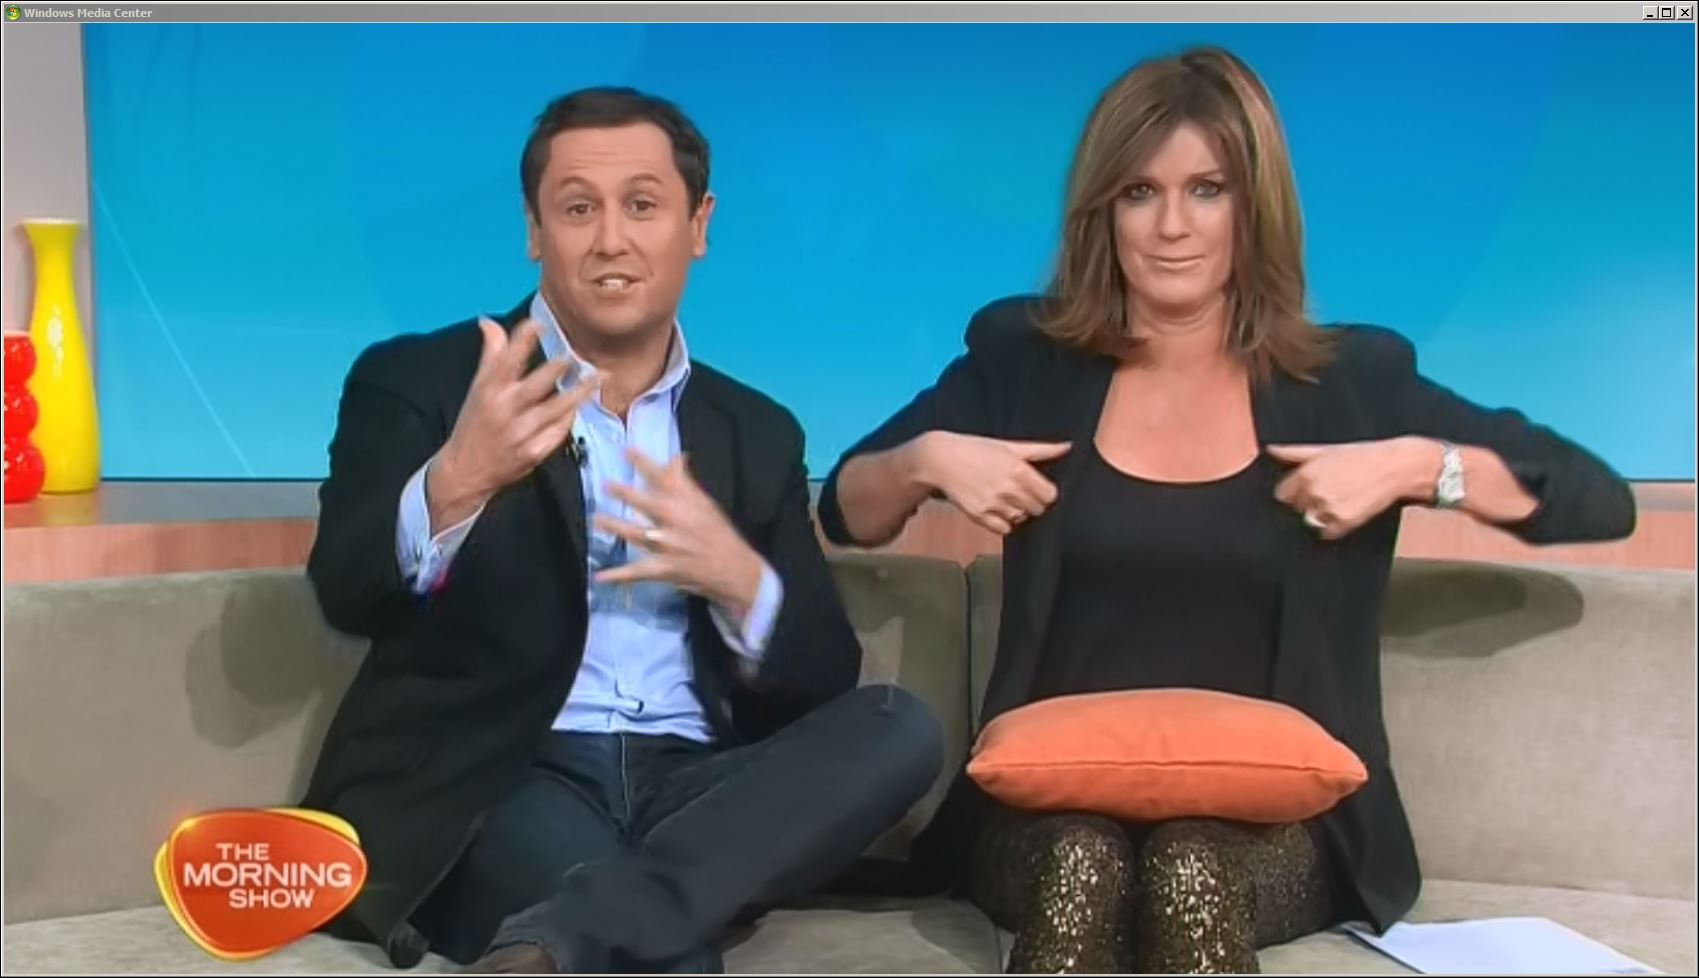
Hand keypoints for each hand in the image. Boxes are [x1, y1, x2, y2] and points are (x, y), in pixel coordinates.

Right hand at [428, 318, 601, 528]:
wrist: (466, 471)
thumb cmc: (475, 423)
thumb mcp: (477, 388)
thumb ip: (490, 355)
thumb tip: (488, 322)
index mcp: (488, 391)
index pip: (505, 361)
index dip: (521, 341)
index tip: (537, 323)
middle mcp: (504, 410)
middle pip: (535, 386)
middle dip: (556, 369)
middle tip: (574, 355)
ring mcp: (519, 433)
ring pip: (555, 409)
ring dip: (578, 393)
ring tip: (598, 377)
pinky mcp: (532, 453)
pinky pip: (557, 432)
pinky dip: (569, 418)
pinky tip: (578, 406)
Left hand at [593, 448, 764, 617]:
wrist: (734, 567)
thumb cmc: (718, 534)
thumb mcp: (706, 503)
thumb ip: (685, 482)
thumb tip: (677, 457)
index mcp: (685, 501)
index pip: (661, 475)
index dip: (641, 461)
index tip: (625, 450)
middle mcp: (673, 519)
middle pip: (643, 502)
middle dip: (623, 492)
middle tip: (606, 484)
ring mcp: (665, 544)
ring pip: (633, 533)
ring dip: (613, 526)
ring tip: (596, 520)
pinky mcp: (662, 567)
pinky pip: (635, 572)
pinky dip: (617, 575)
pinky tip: (599, 577)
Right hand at [909, 432, 1070, 535]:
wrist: (940, 459)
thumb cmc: (976, 449)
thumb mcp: (1009, 445)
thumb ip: (1042, 450)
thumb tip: (1068, 447)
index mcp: (1019, 469)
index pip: (1050, 495)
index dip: (1046, 494)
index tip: (1038, 489)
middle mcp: (1009, 488)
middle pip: (1037, 509)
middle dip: (1033, 503)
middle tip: (1021, 494)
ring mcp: (993, 503)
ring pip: (1020, 519)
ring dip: (1017, 512)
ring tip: (1005, 499)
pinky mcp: (979, 515)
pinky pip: (1003, 529)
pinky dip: (1003, 523)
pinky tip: (996, 509)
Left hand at [1268, 437, 1442, 539]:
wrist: (1395, 467)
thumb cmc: (1362, 455)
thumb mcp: (1326, 450)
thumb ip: (1295, 452)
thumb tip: (1270, 449)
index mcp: (1306, 473)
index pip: (1282, 494)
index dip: (1294, 492)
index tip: (1305, 490)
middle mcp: (1314, 492)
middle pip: (1296, 508)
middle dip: (1307, 502)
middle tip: (1327, 493)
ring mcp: (1328, 509)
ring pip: (1310, 520)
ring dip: (1320, 515)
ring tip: (1339, 501)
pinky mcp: (1344, 522)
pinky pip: (1327, 533)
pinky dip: (1333, 527)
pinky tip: (1346, 512)